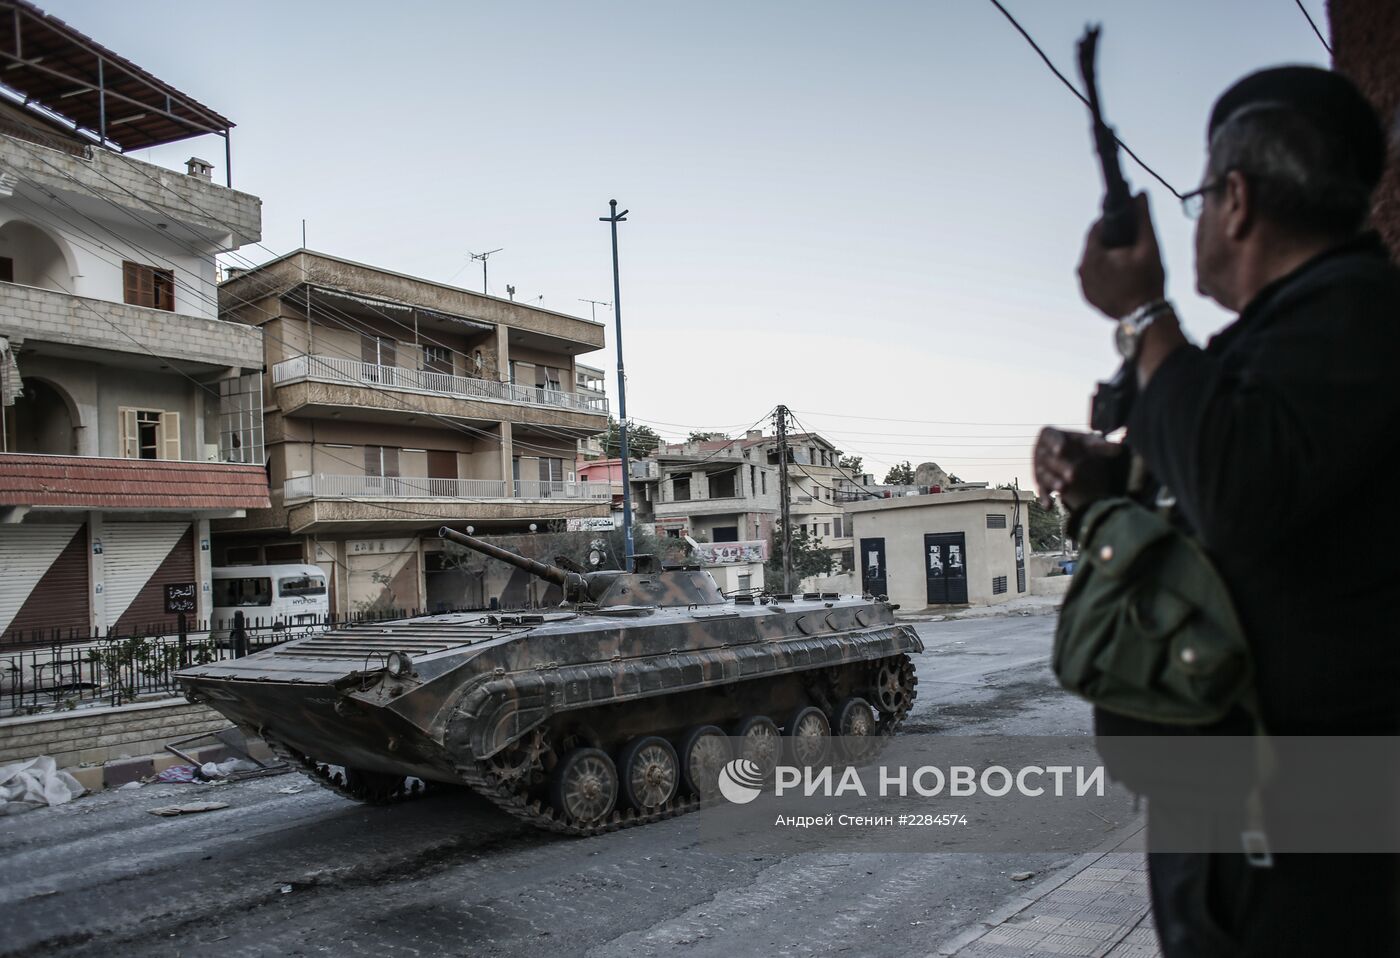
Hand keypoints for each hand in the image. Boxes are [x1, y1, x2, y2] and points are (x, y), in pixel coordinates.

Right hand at [1034, 427, 1124, 511]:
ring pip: (1044, 475)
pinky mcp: (1042, 483)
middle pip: (1048, 458)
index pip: (1048, 435)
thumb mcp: (1090, 445)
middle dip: (1060, 467)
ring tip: (1064, 489)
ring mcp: (1040, 468)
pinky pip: (1042, 490)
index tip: (1060, 449)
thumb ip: (1102, 446)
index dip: (1053, 442)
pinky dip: (1045, 498)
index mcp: (1052, 436)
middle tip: (1073, 475)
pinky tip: (1049, 507)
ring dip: (1053, 482)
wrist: (1073, 459)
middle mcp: (1042, 451)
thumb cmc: (1080, 447)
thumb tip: (1119, 448)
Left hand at [1078, 193, 1165, 319]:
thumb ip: (1143, 219)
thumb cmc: (1147, 282)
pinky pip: (1095, 276)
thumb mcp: (1149, 247)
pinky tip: (1121, 272)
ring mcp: (1084, 285)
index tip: (1125, 220)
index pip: (1096, 228)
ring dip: (1108, 255)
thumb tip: (1140, 195)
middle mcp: (1082, 270)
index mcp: (1093, 256)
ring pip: (1094, 260)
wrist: (1144, 316)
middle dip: (1111, 239)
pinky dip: (1105, 271)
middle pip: (1094, 244)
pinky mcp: (1088, 296)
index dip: (1111, 221)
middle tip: (1131, 242)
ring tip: (1128, 258)